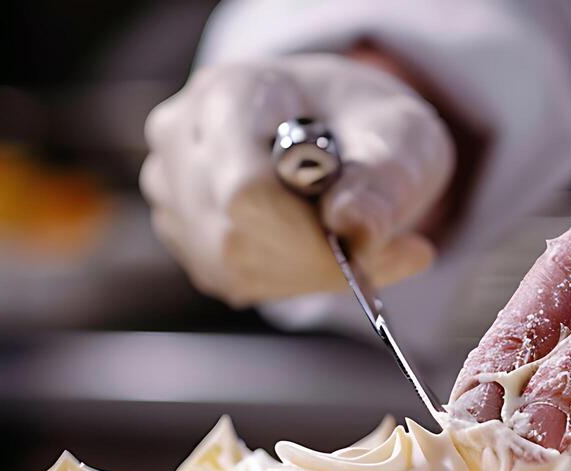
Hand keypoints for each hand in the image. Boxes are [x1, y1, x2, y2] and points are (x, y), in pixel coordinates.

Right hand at [141, 54, 454, 306]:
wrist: (339, 124)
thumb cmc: (367, 123)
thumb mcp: (400, 136)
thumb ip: (383, 183)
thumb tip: (355, 233)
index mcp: (231, 92)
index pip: (246, 189)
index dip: (304, 236)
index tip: (361, 249)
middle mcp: (182, 135)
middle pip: (232, 234)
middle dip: (310, 258)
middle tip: (372, 247)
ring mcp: (171, 184)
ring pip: (229, 265)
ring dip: (301, 271)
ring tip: (344, 236)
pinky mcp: (181, 230)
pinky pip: (230, 278)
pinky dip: (285, 277)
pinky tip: (311, 244)